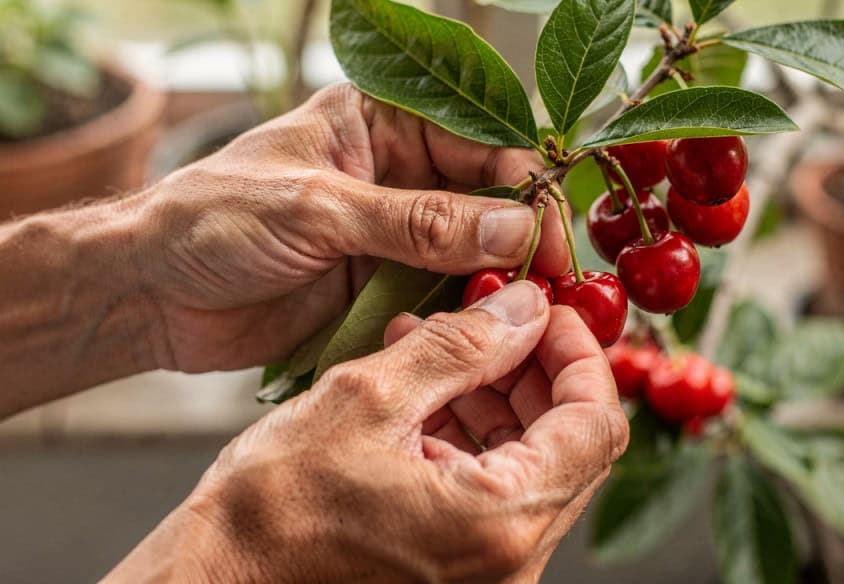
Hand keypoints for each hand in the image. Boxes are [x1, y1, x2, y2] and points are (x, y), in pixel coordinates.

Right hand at [106, 282, 628, 582]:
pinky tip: (419, 390)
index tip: (544, 311)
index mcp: (500, 520)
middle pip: (569, 444)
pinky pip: (490, 491)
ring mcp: (486, 570)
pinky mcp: (457, 570)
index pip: (596, 423)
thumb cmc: (270, 509)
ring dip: (495, 395)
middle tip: (492, 318)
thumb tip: (524, 306)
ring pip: (529, 463)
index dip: (578, 354)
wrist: (216, 581)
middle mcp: (510, 559)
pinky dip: (467, 434)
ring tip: (436, 343)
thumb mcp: (368, 399)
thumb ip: (462, 344)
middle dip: (533, 369)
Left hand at [137, 83, 568, 371]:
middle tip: (555, 286)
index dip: (523, 187)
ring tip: (535, 314)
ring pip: (473, 249)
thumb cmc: (212, 221)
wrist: (151, 293)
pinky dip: (468, 311)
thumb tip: (513, 230)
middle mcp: (396, 171)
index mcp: (379, 120)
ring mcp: (391, 232)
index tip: (549, 240)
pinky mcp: (381, 284)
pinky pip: (442, 293)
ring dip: (502, 280)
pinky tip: (491, 332)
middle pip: (488, 197)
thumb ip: (417, 222)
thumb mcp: (318, 210)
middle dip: (522, 237)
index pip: (479, 143)